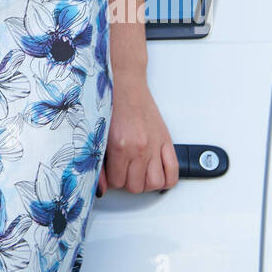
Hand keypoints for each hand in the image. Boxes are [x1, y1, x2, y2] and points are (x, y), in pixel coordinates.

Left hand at [97, 74, 179, 195]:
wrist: (125, 83)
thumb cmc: (110, 104)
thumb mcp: (98, 134)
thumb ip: (98, 164)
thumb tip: (100, 188)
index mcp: (120, 146)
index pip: (118, 182)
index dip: (112, 180)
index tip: (111, 172)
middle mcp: (140, 148)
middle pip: (137, 186)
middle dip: (128, 182)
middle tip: (123, 171)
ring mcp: (155, 145)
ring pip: (155, 183)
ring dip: (146, 183)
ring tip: (138, 173)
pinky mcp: (166, 140)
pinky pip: (173, 171)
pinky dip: (166, 180)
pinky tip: (156, 174)